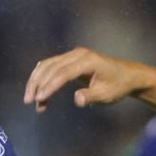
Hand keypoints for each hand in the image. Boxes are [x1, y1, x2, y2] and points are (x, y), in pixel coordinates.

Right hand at [23, 47, 143, 111]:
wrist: (126, 75)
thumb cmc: (117, 85)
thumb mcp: (106, 95)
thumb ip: (91, 96)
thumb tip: (77, 99)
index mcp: (88, 61)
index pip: (63, 73)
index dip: (50, 86)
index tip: (40, 99)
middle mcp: (78, 54)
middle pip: (51, 66)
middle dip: (37, 83)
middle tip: (28, 101)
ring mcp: (73, 55)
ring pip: (47, 65)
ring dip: (36, 81)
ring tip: (31, 100)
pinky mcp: (70, 59)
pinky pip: (51, 66)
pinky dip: (42, 78)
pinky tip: (38, 92)